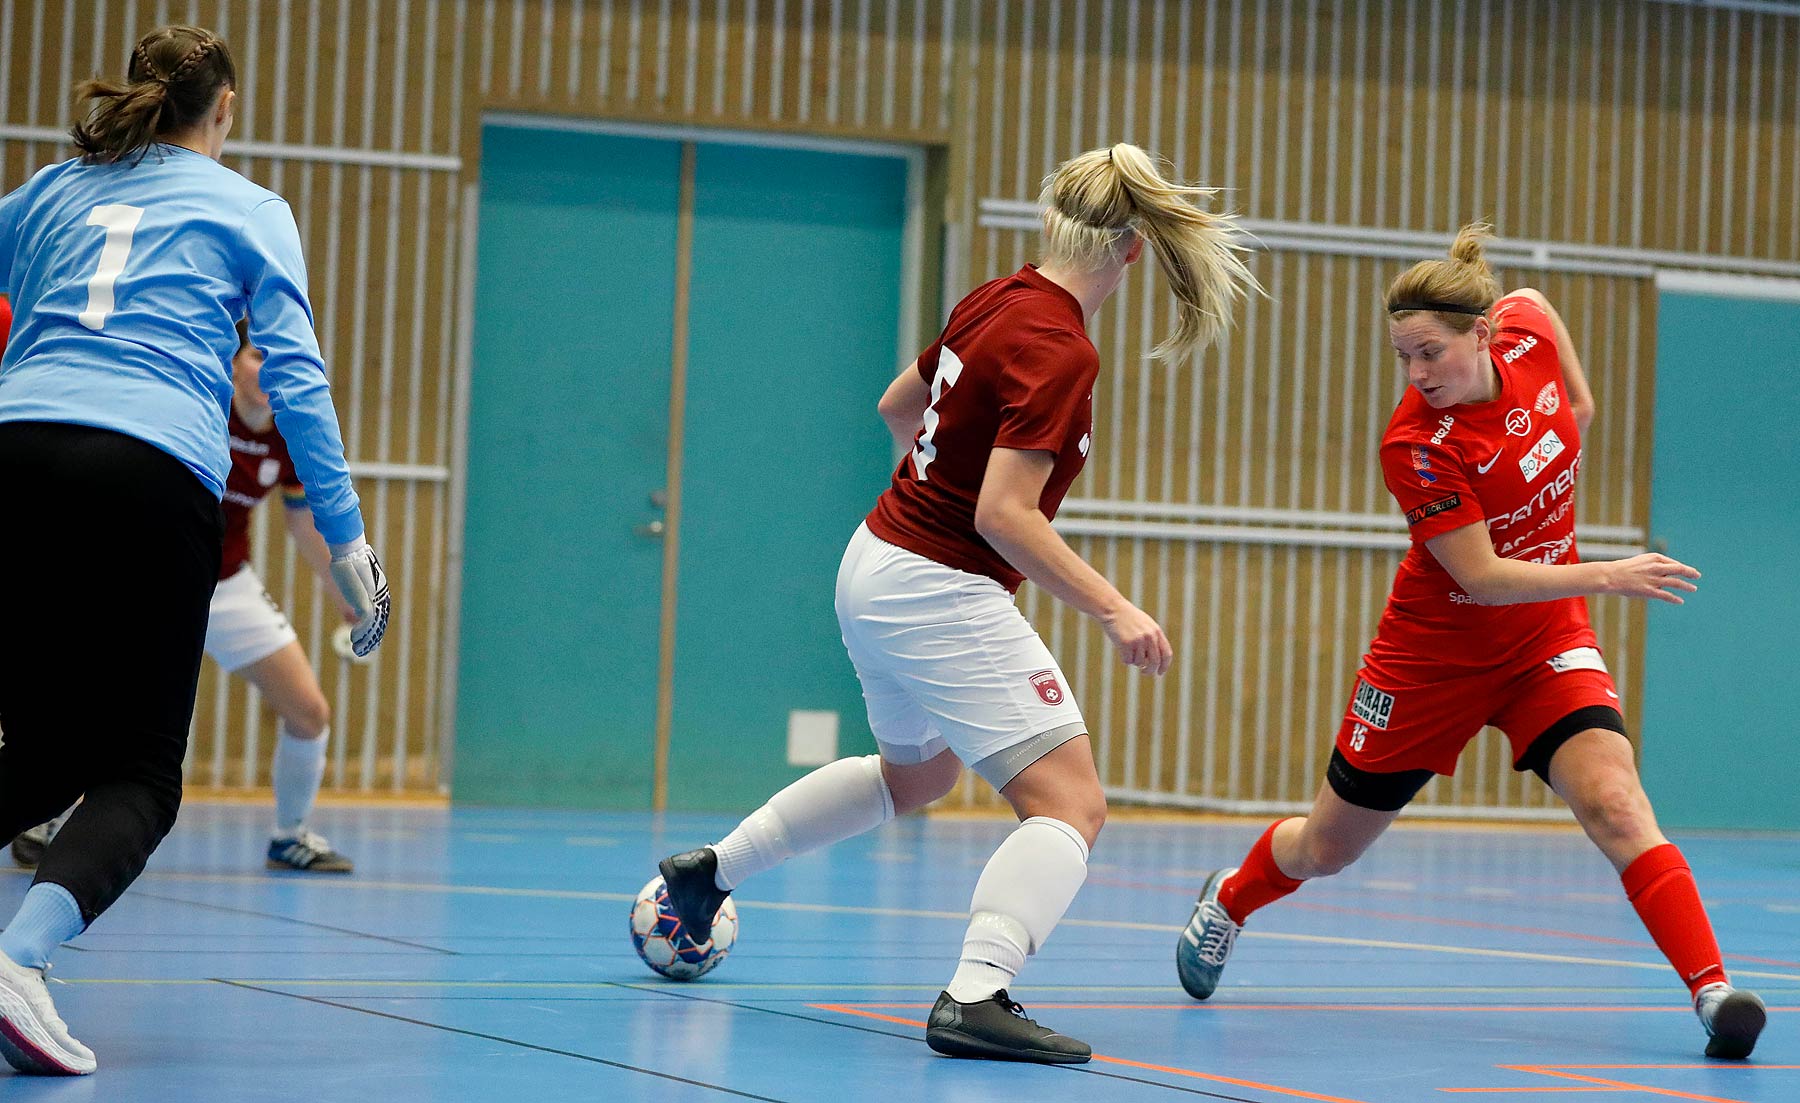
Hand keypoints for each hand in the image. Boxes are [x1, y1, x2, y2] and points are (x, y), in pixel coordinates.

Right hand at [328, 535, 390, 656]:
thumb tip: (348, 593)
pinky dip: (361, 634)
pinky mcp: (366, 601)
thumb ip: (353, 586)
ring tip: (359, 649)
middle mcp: (380, 595)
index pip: (380, 614)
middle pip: (380, 622)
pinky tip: (354, 640)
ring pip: (374, 625)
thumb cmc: (346, 559)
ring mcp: (375, 599)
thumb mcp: (351, 577)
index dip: (374, 629)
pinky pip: (367, 623)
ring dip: (366, 639)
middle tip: (366, 650)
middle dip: (372, 638)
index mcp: (379, 590)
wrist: (347, 551)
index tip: (371, 639)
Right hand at [1099, 601, 1172, 674]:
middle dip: (1149, 670)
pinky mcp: (1126, 644)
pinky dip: (1124, 658)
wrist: (1113, 609)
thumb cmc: (1128, 618)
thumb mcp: (1145, 625)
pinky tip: (1121, 647)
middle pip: (1154, 662)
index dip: (1164, 666)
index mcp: (1156, 632)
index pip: (1166, 654)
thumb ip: (1153, 640)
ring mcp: (1138, 641)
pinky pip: (1128, 661)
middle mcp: (1149, 637)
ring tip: (1127, 647)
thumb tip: (1156, 661)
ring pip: (1139, 662)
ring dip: (1133, 659)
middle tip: (1144, 672)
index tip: (1160, 673)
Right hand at [1603, 553, 1699, 604]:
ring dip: (1686, 586)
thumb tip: (1667, 573)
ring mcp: (1653, 579)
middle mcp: (1656, 567)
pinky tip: (1680, 601)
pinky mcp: (1649, 591)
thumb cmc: (1624, 568)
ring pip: (1676, 583)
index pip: (1674, 563)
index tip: (1687, 572)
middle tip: (1697, 576)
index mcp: (1655, 558)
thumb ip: (1655, 565)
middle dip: (1690, 573)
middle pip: (1679, 570)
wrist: (1610, 575)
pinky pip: (1666, 595)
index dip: (1682, 568)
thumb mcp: (1642, 561)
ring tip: (1693, 588)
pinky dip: (1675, 598)